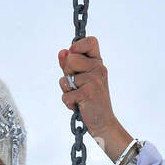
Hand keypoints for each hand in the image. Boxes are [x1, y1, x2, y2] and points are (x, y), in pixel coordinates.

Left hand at [57, 37, 133, 161]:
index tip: (75, 57)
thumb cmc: (91, 101)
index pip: (90, 41)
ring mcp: (94, 81)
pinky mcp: (87, 94)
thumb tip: (61, 52)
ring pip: (65, 78)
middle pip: (70, 59)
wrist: (103, 124)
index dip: (77, 46)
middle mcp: (98, 69)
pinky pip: (65, 95)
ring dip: (67, 91)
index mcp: (98, 63)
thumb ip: (71, 66)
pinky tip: (79, 106)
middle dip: (67, 73)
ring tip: (79, 97)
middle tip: (77, 86)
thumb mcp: (82, 80)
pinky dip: (68, 103)